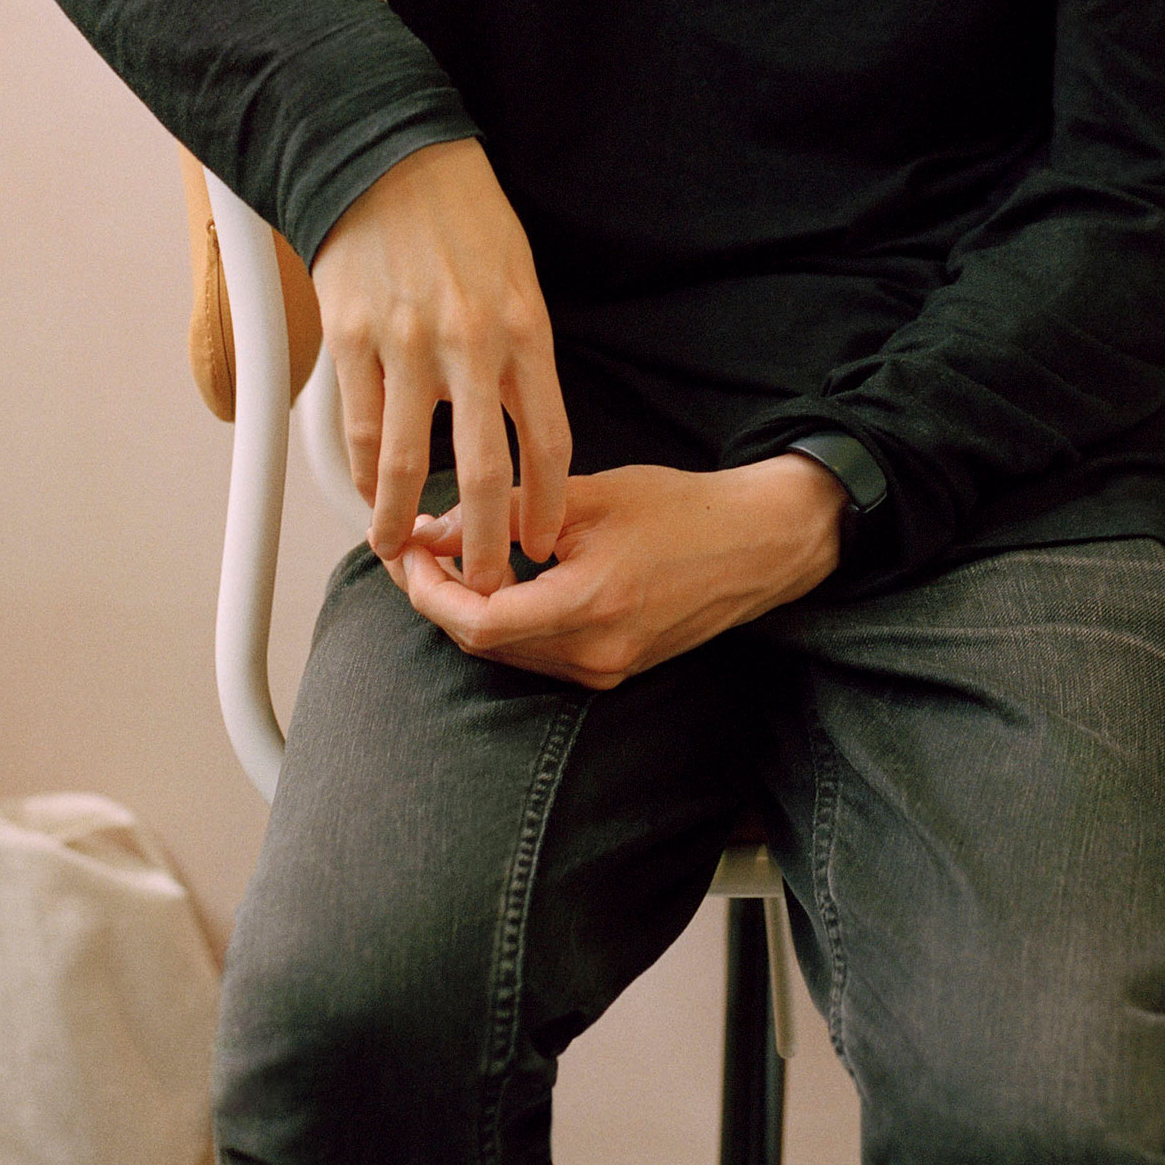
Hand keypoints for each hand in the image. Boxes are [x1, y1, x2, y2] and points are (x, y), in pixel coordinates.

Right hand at [309, 140, 570, 595]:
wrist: (388, 156)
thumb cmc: (460, 215)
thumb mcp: (517, 277)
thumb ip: (520, 352)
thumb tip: (518, 427)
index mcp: (524, 328)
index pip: (549, 441)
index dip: (547, 506)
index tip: (542, 542)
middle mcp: (471, 343)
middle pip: (484, 474)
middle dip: (485, 546)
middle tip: (486, 586)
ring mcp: (407, 342)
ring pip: (402, 465)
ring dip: (401, 523)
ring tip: (404, 554)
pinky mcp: (352, 338)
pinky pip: (355, 427)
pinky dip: (359, 473)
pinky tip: (367, 492)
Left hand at [394, 457, 847, 689]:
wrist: (755, 546)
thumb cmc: (681, 509)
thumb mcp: (592, 495)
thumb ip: (511, 512)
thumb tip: (438, 528)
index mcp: (590, 605)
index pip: (479, 623)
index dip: (430, 591)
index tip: (409, 551)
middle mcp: (595, 653)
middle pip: (485, 645)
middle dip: (438, 599)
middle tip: (412, 550)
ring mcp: (606, 669)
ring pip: (508, 654)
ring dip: (468, 611)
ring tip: (445, 559)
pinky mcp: (614, 668)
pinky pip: (538, 654)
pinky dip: (506, 621)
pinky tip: (496, 579)